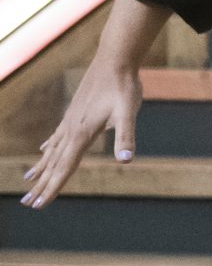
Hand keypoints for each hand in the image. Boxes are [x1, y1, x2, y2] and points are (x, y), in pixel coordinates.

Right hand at [23, 47, 145, 209]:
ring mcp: (71, 121)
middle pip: (54, 164)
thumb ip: (126, 136)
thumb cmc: (123, 86)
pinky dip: (49, 147)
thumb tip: (126, 160)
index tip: (39, 205)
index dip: (52, 188)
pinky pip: (57, 136)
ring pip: (52, 151)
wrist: (115, 60)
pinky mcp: (75, 113)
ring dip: (42, 168)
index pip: (64, 168)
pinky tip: (43, 150)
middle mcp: (71, 130)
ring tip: (29, 181)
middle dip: (42, 185)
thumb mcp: (129, 111)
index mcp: (82, 134)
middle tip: (28, 204)